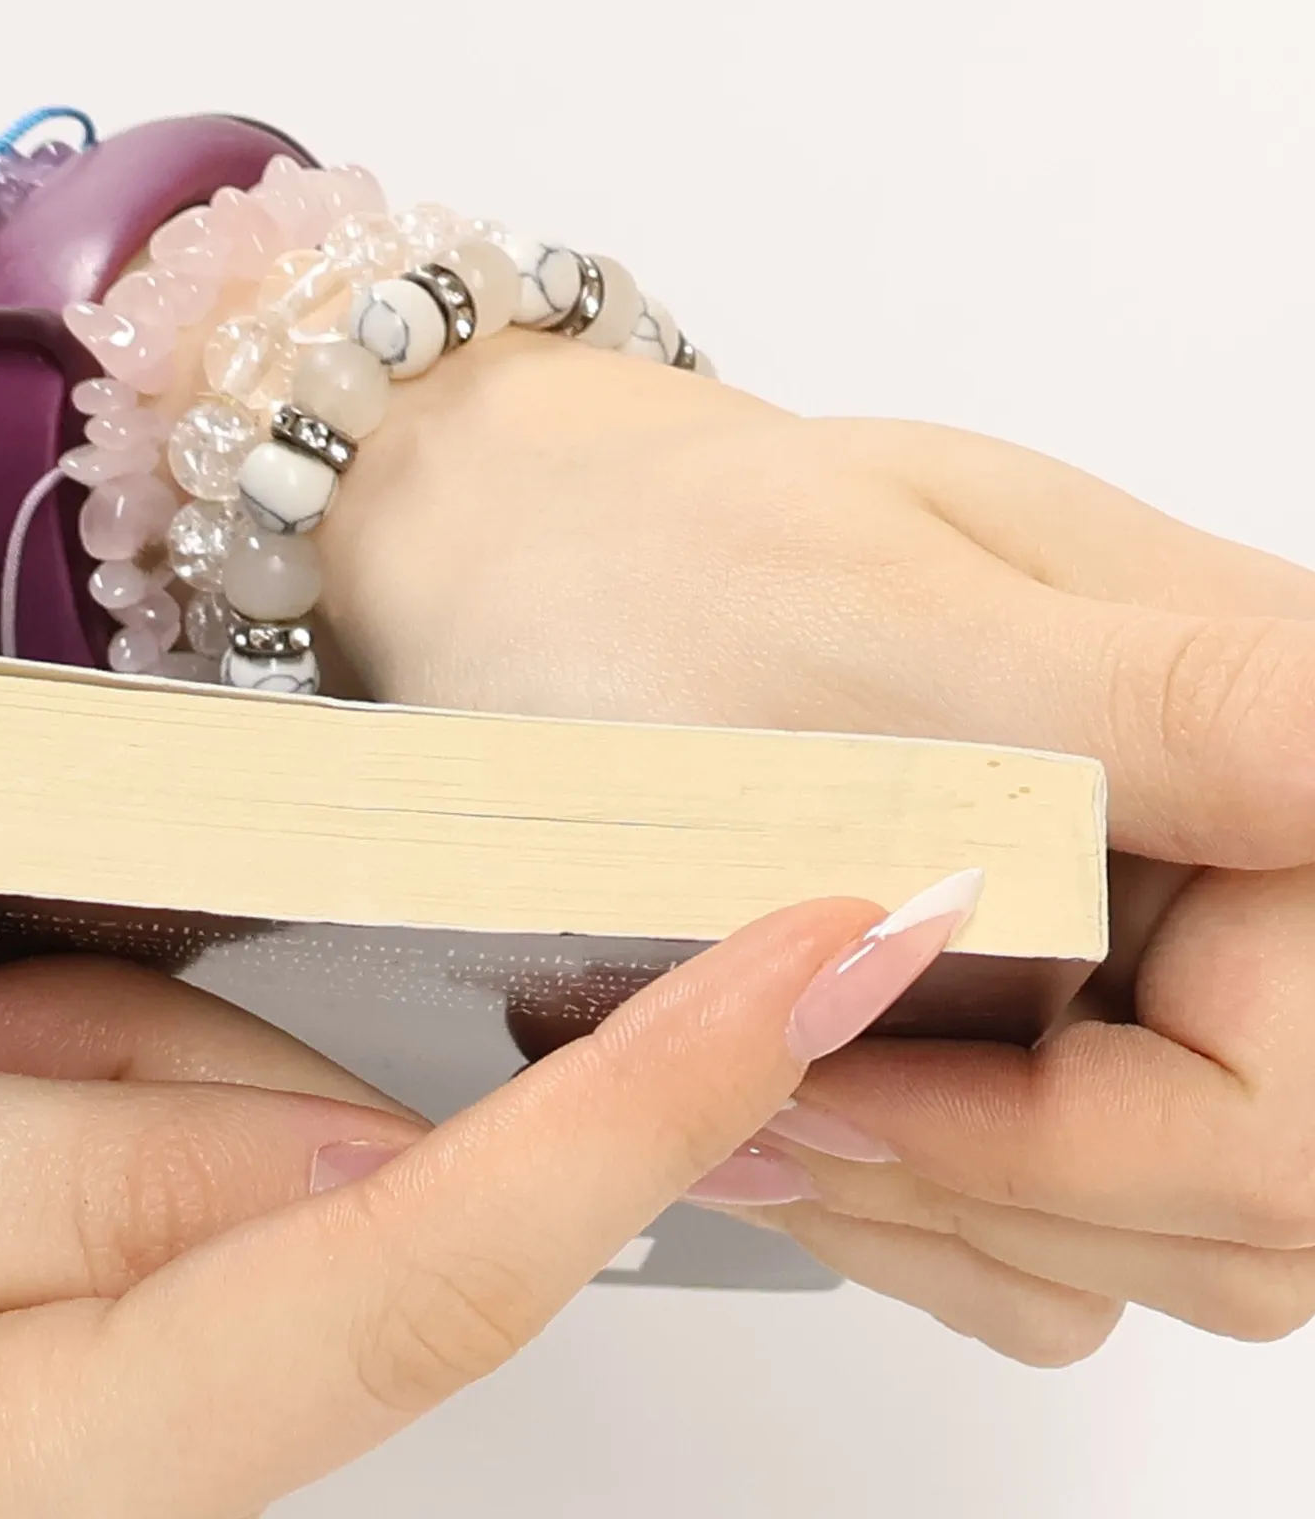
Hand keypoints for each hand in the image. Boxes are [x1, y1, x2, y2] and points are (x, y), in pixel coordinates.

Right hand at [0, 897, 910, 1516]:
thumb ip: (41, 1167)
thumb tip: (342, 1150)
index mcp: (27, 1469)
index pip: (423, 1274)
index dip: (650, 1106)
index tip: (824, 954)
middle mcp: (100, 1444)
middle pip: (356, 1197)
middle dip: (340, 1042)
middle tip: (223, 922)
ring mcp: (77, 1366)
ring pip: (248, 1143)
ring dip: (138, 1029)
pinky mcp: (42, 1284)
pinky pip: (156, 1135)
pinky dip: (102, 1046)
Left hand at [321, 335, 1314, 1361]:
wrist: (559, 568)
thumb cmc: (685, 555)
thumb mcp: (892, 609)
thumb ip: (1148, 698)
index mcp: (1260, 728)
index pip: (1288, 1081)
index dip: (1084, 1137)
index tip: (843, 1074)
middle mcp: (1241, 859)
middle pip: (1262, 1191)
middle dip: (1006, 1190)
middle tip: (781, 1106)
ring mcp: (1155, 960)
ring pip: (1177, 1244)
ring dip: (959, 1218)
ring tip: (767, 1109)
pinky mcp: (1059, 1029)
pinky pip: (1067, 1245)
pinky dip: (936, 1226)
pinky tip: (799, 1130)